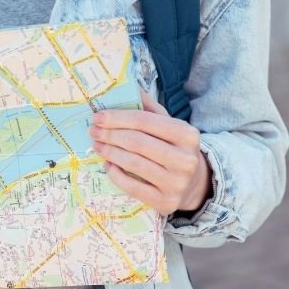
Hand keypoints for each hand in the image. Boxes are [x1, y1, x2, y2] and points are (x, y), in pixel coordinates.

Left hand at [89, 89, 210, 216]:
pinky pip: (132, 187)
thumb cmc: (174, 147)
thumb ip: (149, 106)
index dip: (117, 117)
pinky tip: (108, 164)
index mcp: (187, 134)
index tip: (98, 116)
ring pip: (133, 163)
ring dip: (109, 152)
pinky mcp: (166, 203)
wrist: (196, 183)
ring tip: (97, 144)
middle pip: (137, 142)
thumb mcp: (168, 125)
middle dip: (110, 134)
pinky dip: (116, 174)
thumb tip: (127, 85)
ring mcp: (177, 183)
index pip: (144, 121)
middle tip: (93, 130)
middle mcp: (185, 160)